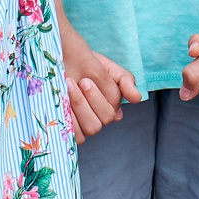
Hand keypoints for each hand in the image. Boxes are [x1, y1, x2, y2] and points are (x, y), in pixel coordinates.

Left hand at [59, 20, 140, 141]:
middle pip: (98, 123)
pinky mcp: (69, 131)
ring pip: (88, 130)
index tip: (85, 80)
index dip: (96, 98)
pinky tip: (60, 104)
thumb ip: (125, 80)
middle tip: (76, 82)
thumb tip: (137, 98)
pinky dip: (68, 121)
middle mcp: (98, 120)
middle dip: (85, 102)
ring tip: (67, 88)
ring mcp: (83, 127)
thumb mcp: (108, 68)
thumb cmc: (86, 65)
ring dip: (76, 109)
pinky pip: (73, 137)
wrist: (64, 62)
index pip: (109, 113)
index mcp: (110, 107)